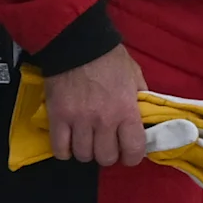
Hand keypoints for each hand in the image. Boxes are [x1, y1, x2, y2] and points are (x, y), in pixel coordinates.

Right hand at [47, 45, 148, 166]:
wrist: (77, 44)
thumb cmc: (110, 59)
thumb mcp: (135, 77)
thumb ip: (141, 99)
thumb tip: (145, 118)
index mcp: (127, 111)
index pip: (134, 150)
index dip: (132, 157)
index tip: (129, 153)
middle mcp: (104, 121)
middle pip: (106, 157)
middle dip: (108, 155)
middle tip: (106, 145)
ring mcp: (79, 121)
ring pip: (83, 155)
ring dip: (86, 152)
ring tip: (88, 142)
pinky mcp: (57, 118)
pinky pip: (60, 148)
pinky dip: (65, 151)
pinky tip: (69, 143)